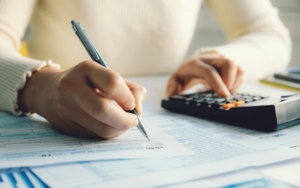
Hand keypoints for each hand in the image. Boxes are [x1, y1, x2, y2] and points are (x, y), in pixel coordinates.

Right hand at [18, 60, 146, 138]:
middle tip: (133, 121)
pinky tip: (111, 126)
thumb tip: (138, 109)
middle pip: (103, 109)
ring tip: (124, 124)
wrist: (49, 91)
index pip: (112, 83)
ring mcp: (67, 108)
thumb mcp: (107, 76)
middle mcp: (72, 87)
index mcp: (86, 69)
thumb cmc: (87, 83)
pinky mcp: (67, 126)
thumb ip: (130, 89)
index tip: (133, 105)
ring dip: (119, 129)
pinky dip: (109, 133)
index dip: (128, 97)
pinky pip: (95, 135)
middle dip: (125, 120)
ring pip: (100, 127)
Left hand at [167, 53, 243, 97]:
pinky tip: (228, 89)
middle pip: (229, 63)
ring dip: (234, 83)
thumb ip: (173, 86)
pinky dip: (237, 83)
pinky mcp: (231, 65)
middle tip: (224, 95)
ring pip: (238, 68)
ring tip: (224, 92)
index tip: (224, 96)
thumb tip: (172, 95)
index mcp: (196, 63)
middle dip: (230, 81)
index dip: (217, 83)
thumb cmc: (187, 73)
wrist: (197, 62)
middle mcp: (211, 59)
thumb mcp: (177, 79)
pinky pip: (241, 72)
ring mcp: (223, 60)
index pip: (209, 71)